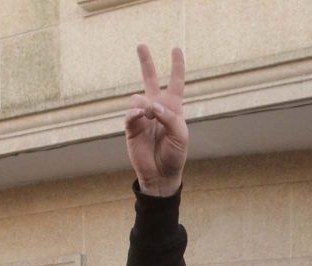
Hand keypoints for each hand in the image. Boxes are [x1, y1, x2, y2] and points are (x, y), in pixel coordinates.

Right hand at [125, 46, 187, 197]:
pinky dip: (135, 113)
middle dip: (146, 62)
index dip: (176, 65)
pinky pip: (130, 114)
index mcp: (173, 108)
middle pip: (150, 79)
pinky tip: (140, 117)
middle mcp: (157, 108)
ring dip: (144, 104)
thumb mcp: (180, 135)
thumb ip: (169, 117)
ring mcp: (143, 117)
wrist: (161, 175)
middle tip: (141, 45)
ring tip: (149, 115)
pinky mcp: (131, 128)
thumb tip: (150, 104)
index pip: (175, 81)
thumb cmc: (174, 155)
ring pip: (138, 98)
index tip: (175, 48)